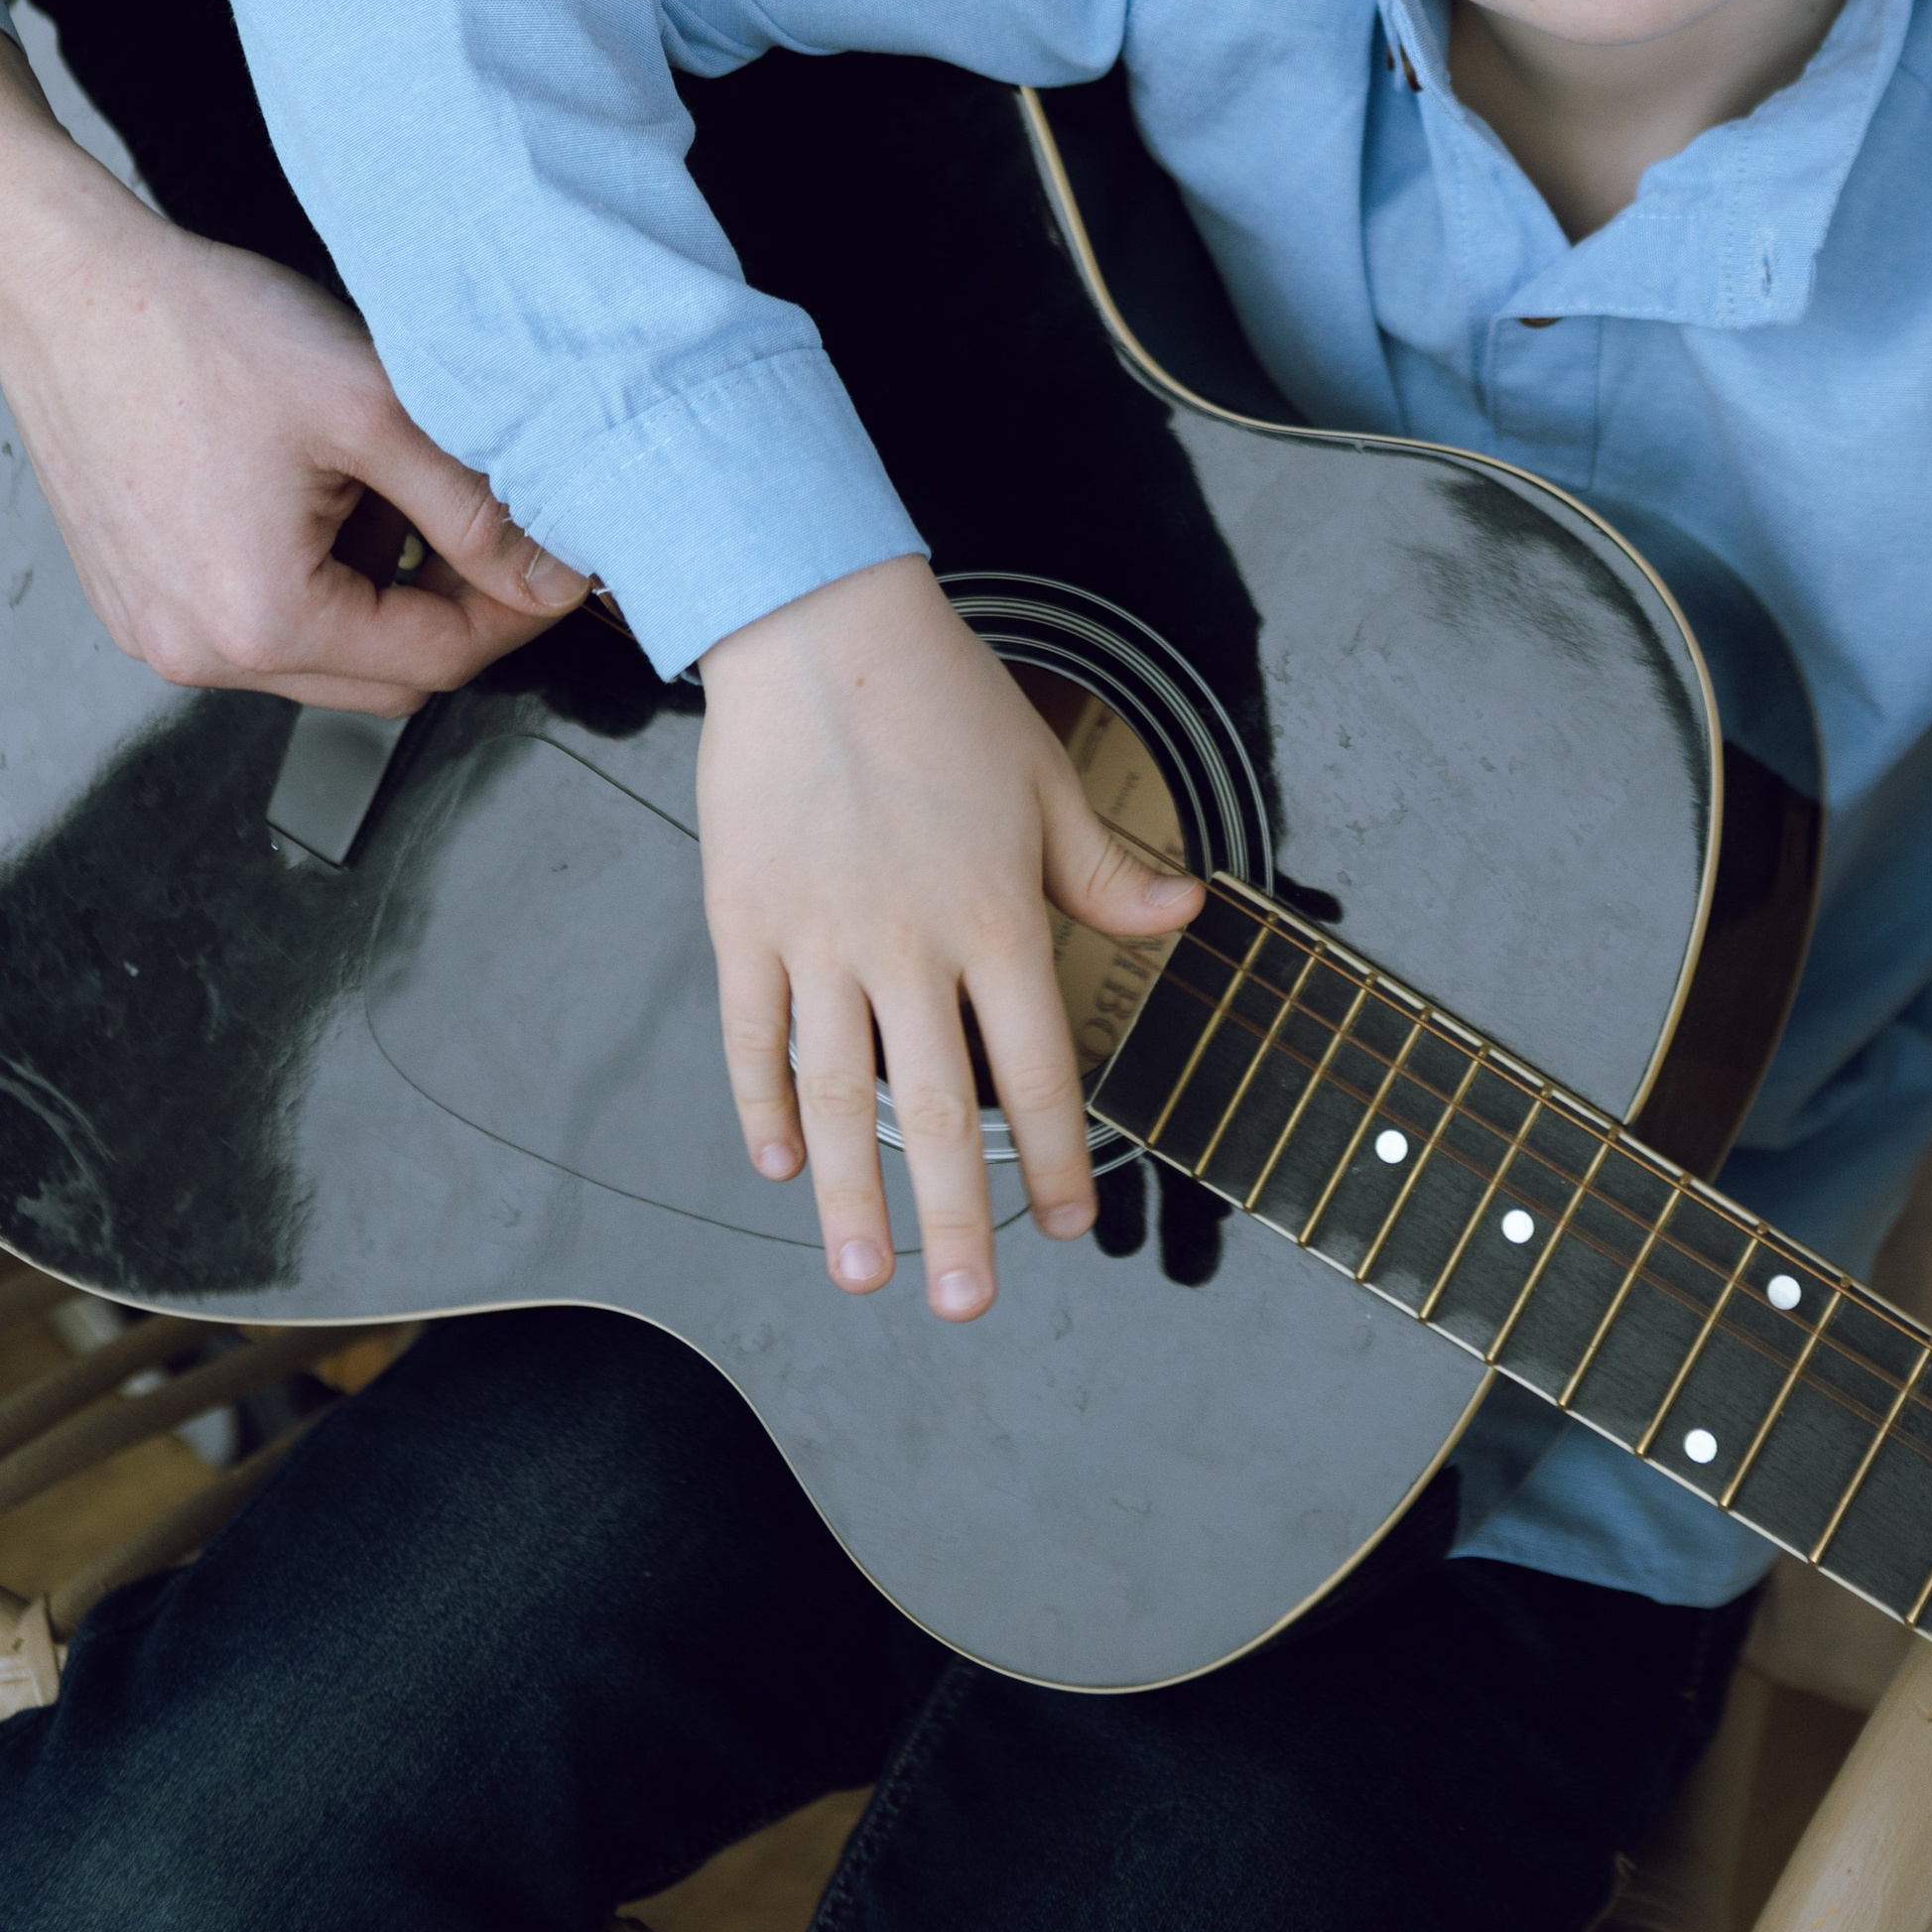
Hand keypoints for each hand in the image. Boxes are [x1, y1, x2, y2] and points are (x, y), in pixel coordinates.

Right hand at [0, 16, 582, 710]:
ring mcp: (157, 633)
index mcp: (259, 619)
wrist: (67, 284)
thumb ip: (473, 506)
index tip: (560, 558)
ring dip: (378, 584)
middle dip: (451, 603)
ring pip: (324, 650)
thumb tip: (550, 575)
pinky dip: (311, 572)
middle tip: (487, 515)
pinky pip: (259, 619)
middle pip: (383, 675)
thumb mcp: (370, 409)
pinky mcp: (136, 600)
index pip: (438, 657)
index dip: (516, 608)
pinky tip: (308, 483)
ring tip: (370, 473)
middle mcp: (198, 651)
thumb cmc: (196, 330)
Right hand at [696, 557, 1203, 1321]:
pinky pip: (753, 1033)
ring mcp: (820, 937)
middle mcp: (909, 944)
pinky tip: (779, 1162)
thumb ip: (1108, 872)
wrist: (817, 626)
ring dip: (852, 1192)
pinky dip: (762, 1105)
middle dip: (955, 1220)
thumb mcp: (1047, 781)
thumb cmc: (942, 698)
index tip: (1069, 1225)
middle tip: (966, 1305)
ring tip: (862, 1272)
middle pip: (937, 1110)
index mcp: (995, 916)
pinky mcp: (746, 918)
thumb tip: (1185, 919)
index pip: (1039, 1068)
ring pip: (836, 1093)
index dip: (1059, 1157)